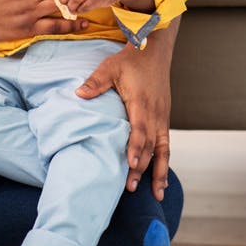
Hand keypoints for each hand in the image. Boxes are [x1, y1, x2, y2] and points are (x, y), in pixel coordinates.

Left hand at [75, 16, 179, 200]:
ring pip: (163, 149)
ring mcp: (162, 116)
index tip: (130, 164)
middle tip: (130, 187)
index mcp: (141, 102)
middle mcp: (155, 113)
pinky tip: (162, 179)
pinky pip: (166, 144)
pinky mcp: (164, 118)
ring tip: (156, 194)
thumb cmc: (130, 60)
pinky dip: (165, 162)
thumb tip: (78, 94)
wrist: (154, 50)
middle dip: (142, 167)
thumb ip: (96, 82)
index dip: (136, 147)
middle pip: (151, 144)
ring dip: (159, 171)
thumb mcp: (110, 67)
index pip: (140, 129)